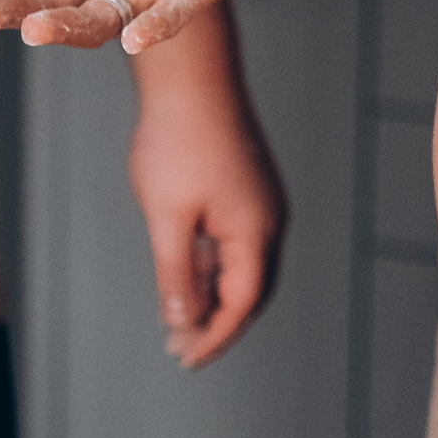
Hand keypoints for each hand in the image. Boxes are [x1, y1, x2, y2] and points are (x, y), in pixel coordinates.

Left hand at [129, 47, 287, 368]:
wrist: (191, 78)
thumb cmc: (177, 142)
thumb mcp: (168, 218)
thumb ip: (177, 274)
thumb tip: (182, 321)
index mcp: (256, 232)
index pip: (241, 305)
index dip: (213, 337)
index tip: (184, 360)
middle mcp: (269, 221)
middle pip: (250, 291)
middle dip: (217, 323)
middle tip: (181, 350)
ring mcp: (261, 202)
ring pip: (242, 266)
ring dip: (213, 294)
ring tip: (178, 318)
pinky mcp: (248, 187)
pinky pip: (236, 241)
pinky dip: (214, 265)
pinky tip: (186, 273)